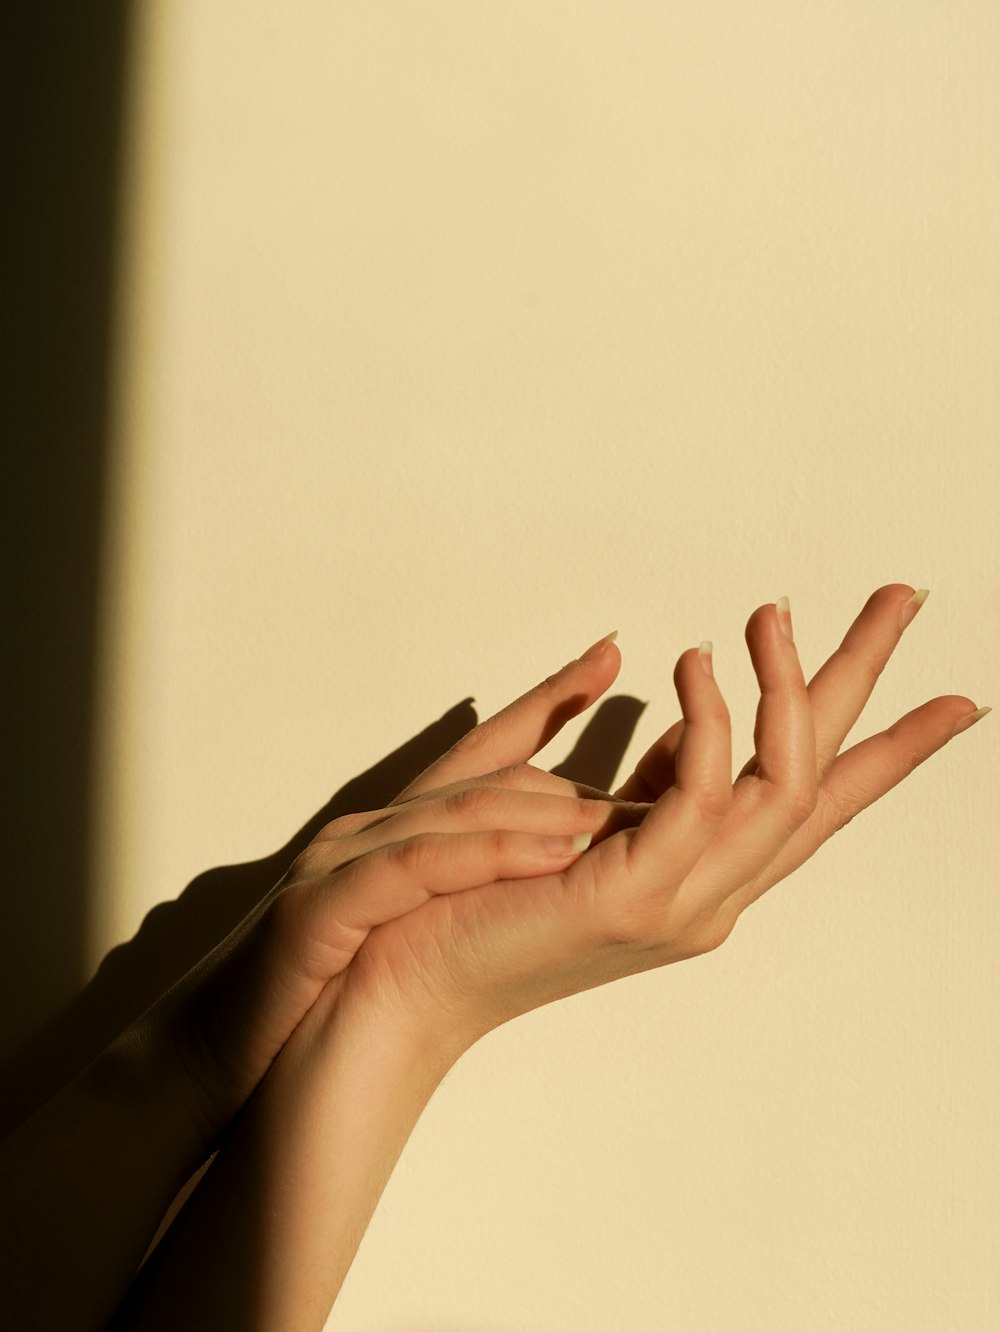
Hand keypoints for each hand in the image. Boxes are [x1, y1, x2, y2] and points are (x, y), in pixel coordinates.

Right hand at [159, 632, 638, 1141]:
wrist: (238, 1051)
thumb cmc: (333, 984)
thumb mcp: (412, 919)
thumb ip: (473, 868)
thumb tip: (571, 840)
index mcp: (397, 828)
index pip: (485, 751)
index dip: (550, 699)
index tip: (614, 649)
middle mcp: (370, 828)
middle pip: (482, 781)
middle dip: (570, 779)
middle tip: (656, 769)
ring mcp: (341, 863)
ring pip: (452, 815)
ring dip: (538, 816)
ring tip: (611, 823)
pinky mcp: (318, 912)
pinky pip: (409, 871)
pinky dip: (480, 859)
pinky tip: (548, 864)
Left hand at [322, 585, 986, 1057]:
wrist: (402, 978)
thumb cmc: (470, 890)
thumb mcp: (560, 804)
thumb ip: (621, 757)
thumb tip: (638, 666)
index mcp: (694, 868)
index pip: (802, 796)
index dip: (876, 746)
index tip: (942, 698)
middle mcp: (709, 889)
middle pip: (819, 777)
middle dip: (864, 683)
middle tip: (906, 596)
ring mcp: (682, 899)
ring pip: (783, 780)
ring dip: (789, 683)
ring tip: (771, 610)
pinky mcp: (635, 894)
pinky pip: (704, 792)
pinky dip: (711, 719)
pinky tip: (698, 660)